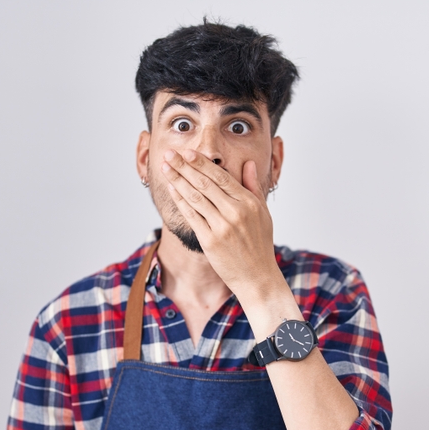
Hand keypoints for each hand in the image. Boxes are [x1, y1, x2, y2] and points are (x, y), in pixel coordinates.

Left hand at [160, 149, 283, 302]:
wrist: (257, 277)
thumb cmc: (260, 244)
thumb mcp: (263, 213)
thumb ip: (254, 187)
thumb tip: (249, 164)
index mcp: (249, 203)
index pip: (221, 177)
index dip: (202, 163)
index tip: (188, 152)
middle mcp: (236, 212)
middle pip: (205, 183)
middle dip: (184, 166)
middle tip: (169, 154)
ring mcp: (222, 227)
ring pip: (195, 197)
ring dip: (177, 180)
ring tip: (165, 167)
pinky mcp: (210, 241)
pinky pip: (192, 216)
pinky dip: (180, 200)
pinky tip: (171, 189)